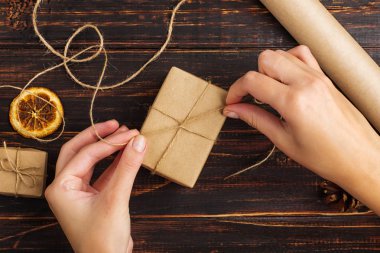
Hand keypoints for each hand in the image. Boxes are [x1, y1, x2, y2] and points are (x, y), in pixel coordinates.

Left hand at [45, 120, 145, 252]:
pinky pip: (103, 173)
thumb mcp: (116, 199)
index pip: (86, 155)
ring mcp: (79, 192)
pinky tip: (128, 154)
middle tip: (118, 125)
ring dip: (109, 148)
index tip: (131, 134)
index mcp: (61, 187)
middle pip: (80, 151)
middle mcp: (67, 187)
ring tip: (127, 136)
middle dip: (99, 136)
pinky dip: (116, 163)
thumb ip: (128, 167)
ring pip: (92, 161)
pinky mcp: (94, 196)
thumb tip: (139, 141)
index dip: (109, 142)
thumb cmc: (103, 239)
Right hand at [223, 45, 379, 212]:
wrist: (361, 158)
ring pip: (281, 54)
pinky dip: (287, 61)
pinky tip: (285, 79)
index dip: (235, 90)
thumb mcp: (284, 140)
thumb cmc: (327, 156)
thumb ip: (256, 119)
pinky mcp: (325, 77)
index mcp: (294, 102)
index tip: (232, 102)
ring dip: (268, 69)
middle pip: (265, 59)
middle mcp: (306, 83)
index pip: (253, 80)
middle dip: (251, 77)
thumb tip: (234, 110)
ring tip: (268, 92)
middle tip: (249, 98)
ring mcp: (318, 77)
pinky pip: (302, 55)